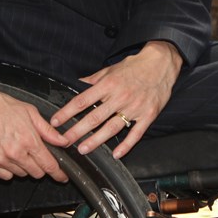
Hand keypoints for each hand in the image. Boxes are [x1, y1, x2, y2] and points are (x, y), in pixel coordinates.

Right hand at [0, 81, 70, 181]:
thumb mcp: (30, 112)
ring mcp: (0, 160)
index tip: (61, 177)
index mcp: (28, 139)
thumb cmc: (1, 106)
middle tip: (34, 153)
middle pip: (36, 173)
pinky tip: (5, 154)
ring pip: (21, 175)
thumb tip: (63, 141)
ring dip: (23, 166)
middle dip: (39, 166)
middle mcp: (14, 153)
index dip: (58, 173)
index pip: (48, 165)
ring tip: (16, 148)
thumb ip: (47, 130)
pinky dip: (8, 169)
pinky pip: (5, 176)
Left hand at [49, 41, 181, 157]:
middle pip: (94, 117)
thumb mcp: (110, 70)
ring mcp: (134, 108)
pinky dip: (126, 145)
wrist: (161, 64)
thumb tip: (76, 85)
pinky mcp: (148, 115)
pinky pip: (136, 133)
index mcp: (108, 84)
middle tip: (64, 141)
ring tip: (83, 149)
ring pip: (112, 128)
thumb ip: (93, 80)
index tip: (56, 121)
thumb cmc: (134, 67)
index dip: (67, 112)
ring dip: (96, 141)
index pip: (82, 100)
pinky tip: (116, 154)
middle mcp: (119, 97)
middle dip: (77, 130)